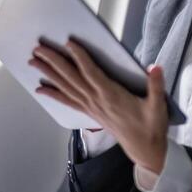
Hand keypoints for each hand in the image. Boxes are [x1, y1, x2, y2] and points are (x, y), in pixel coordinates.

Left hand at [28, 40, 168, 172]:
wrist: (145, 149)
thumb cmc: (151, 126)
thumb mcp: (158, 105)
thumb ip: (156, 85)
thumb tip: (154, 67)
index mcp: (112, 96)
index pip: (91, 72)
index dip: (79, 57)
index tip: (68, 43)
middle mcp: (97, 100)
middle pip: (71, 77)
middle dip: (54, 62)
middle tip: (38, 48)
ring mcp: (91, 107)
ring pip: (66, 87)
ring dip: (49, 74)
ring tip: (33, 62)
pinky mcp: (90, 113)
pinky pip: (68, 102)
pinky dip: (53, 94)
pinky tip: (40, 89)